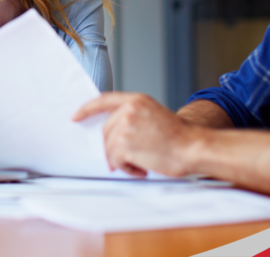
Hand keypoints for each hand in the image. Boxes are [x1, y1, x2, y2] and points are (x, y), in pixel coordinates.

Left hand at [72, 92, 198, 176]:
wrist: (193, 147)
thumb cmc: (178, 137)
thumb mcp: (153, 115)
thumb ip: (131, 116)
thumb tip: (110, 132)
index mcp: (136, 100)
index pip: (103, 100)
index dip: (87, 109)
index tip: (76, 116)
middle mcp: (128, 110)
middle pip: (105, 131)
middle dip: (113, 147)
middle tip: (128, 157)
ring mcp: (125, 127)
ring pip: (109, 148)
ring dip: (122, 160)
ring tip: (141, 163)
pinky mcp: (125, 145)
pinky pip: (115, 161)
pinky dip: (127, 169)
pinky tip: (142, 168)